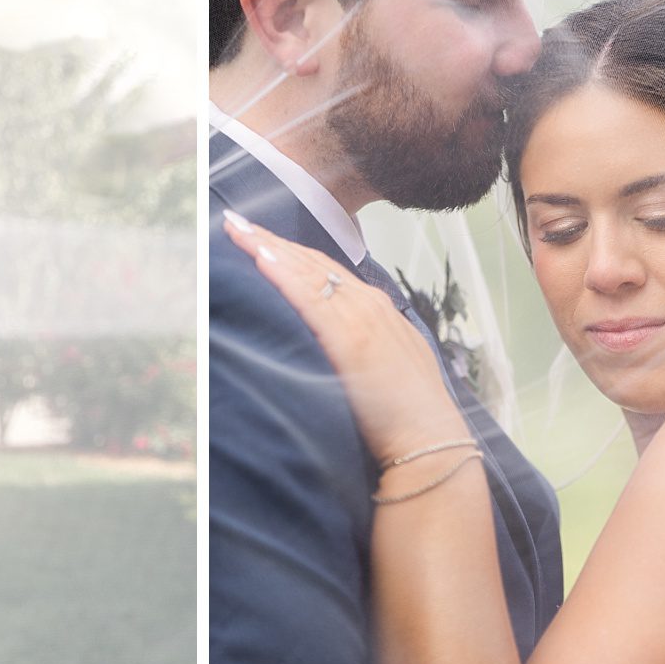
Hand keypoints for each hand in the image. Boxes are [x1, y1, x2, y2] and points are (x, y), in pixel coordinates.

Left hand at [221, 210, 468, 467]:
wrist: (430, 441)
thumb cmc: (405, 413)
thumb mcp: (386, 362)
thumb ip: (362, 342)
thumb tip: (329, 336)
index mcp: (377, 309)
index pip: (325, 269)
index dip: (290, 251)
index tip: (258, 236)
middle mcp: (369, 305)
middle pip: (311, 263)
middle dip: (271, 240)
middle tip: (234, 222)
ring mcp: (361, 320)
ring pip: (306, 273)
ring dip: (269, 248)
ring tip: (237, 230)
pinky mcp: (350, 341)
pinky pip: (309, 299)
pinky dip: (284, 276)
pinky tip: (260, 258)